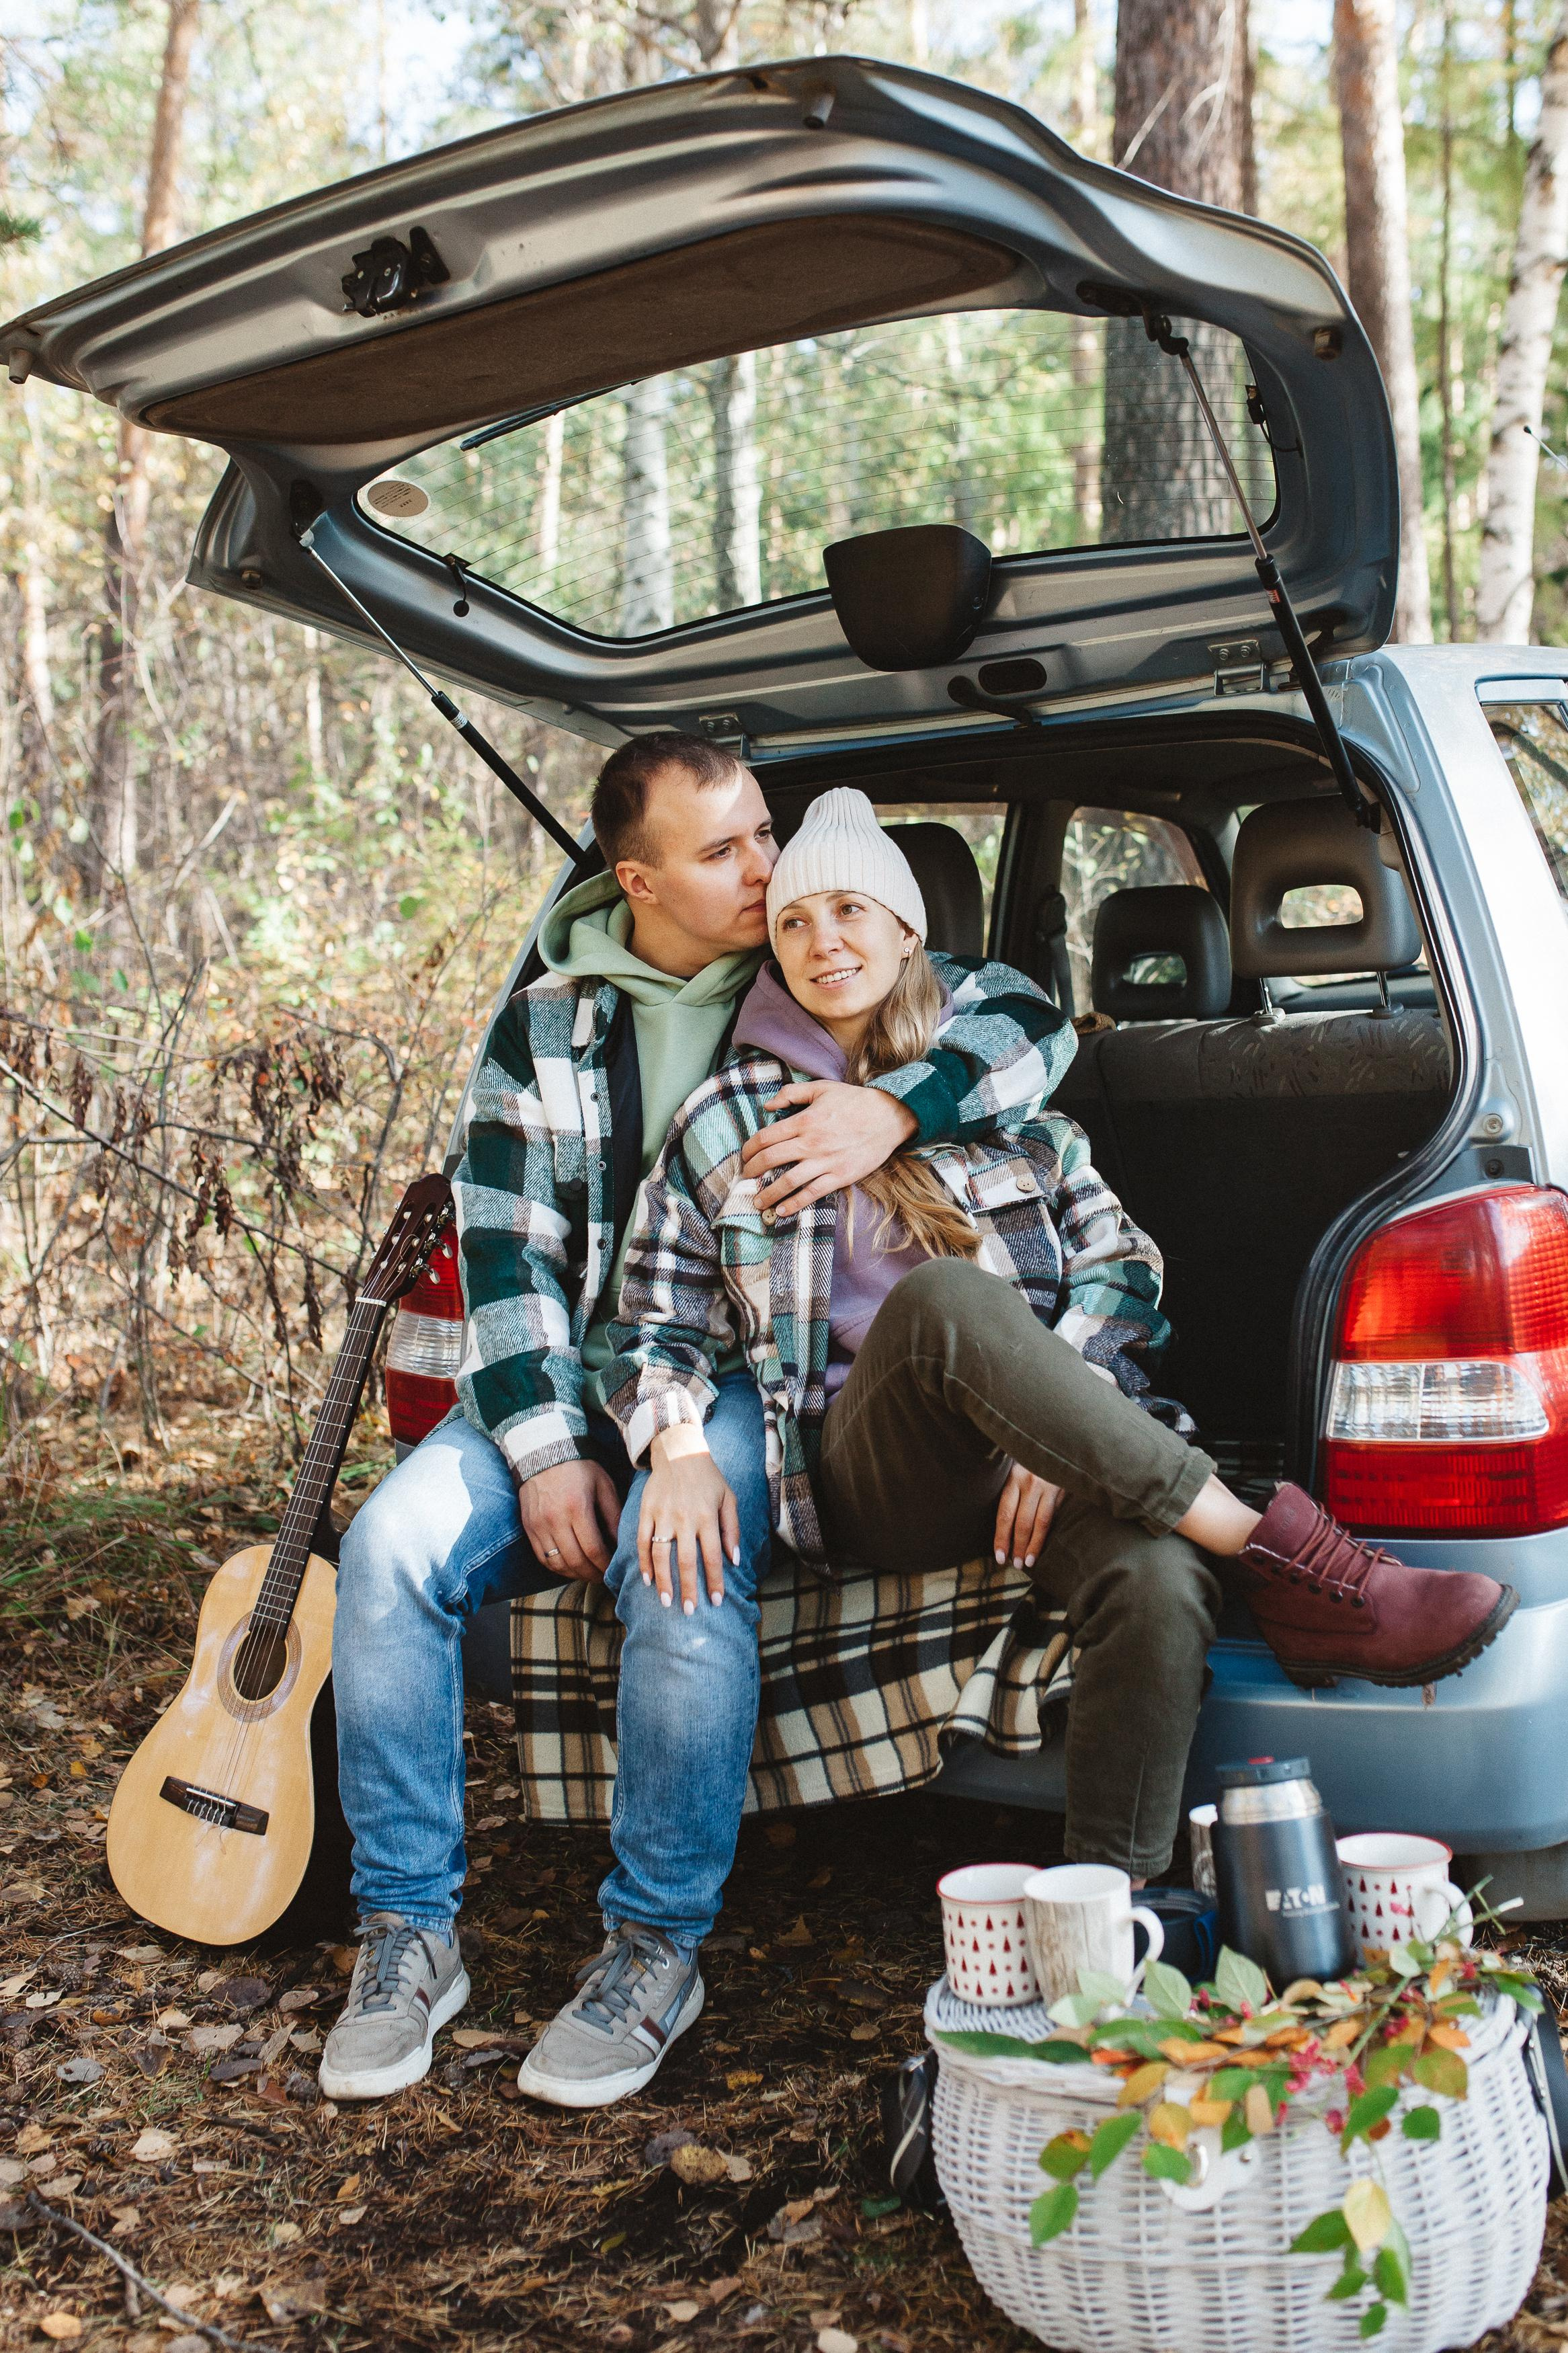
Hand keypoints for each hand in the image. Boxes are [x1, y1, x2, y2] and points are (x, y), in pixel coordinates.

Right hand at [517, 1457, 620, 1580]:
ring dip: (574, 1574)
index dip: (604, 1565)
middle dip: (591, 1574)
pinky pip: (541, 1556)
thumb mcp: (603, 1485)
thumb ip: (613, 1515)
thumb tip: (621, 1544)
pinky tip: (569, 1566)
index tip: (612, 1570)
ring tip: (587, 1573)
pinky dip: (556, 1566)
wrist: (543, 1452)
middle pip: (575, 1560)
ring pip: (556, 1563)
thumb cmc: (579, 1467)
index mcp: (577, 1508)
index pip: (593, 1549)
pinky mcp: (528, 1526)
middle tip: (602, 1577)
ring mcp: (538, 1525)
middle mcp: (555, 1519)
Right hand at [638, 1425, 738, 1613]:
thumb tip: (734, 1561)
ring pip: (660, 1555)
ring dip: (663, 1581)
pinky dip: (643, 1562)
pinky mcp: (646, 1511)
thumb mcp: (728, 1498)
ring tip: (665, 1602)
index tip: (715, 1602)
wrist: (679, 1451)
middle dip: (688, 1589)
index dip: (714, 1581)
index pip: (712, 1556)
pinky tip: (647, 1579)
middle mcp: (684, 1518)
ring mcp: (663, 1515)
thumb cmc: (708, 1478)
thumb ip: (732, 1529)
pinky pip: (642, 1541)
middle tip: (689, 1611)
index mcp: (707, 1516)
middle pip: (685, 1561)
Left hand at [738, 1081, 918, 1218]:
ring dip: (768, 1194)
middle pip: (771, 1159)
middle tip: (745, 1178)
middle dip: (752, 1171)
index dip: (749, 1149)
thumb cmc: (854, 1100)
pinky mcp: (840, 1176)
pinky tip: (782, 1211)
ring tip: (757, 1202)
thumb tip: (767, 1105)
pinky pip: (812, 1193)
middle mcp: (811, 1142)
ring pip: (788, 1181)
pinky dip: (795, 1204)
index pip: (766, 1137)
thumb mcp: (821, 1088)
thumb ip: (791, 1093)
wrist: (889, 1116)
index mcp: (804, 1120)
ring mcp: (825, 1161)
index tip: (744, 1156)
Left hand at [994, 1461, 1062, 1568]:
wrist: (1055, 1439)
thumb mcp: (1015, 1470)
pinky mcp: (1063, 1488)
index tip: (999, 1555)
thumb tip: (1004, 1525)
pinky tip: (1043, 1545)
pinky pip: (1054, 1515)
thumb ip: (1012, 1492)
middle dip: (1018, 1546)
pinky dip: (1048, 1533)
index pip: (1005, 1514)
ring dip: (1034, 1545)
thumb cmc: (1029, 1459)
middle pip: (1022, 1522)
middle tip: (1015, 1564)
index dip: (1002, 1537)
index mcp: (1013, 1478)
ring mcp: (1048, 1485)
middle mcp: (1030, 1482)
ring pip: (1040, 1522)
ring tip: (1029, 1562)